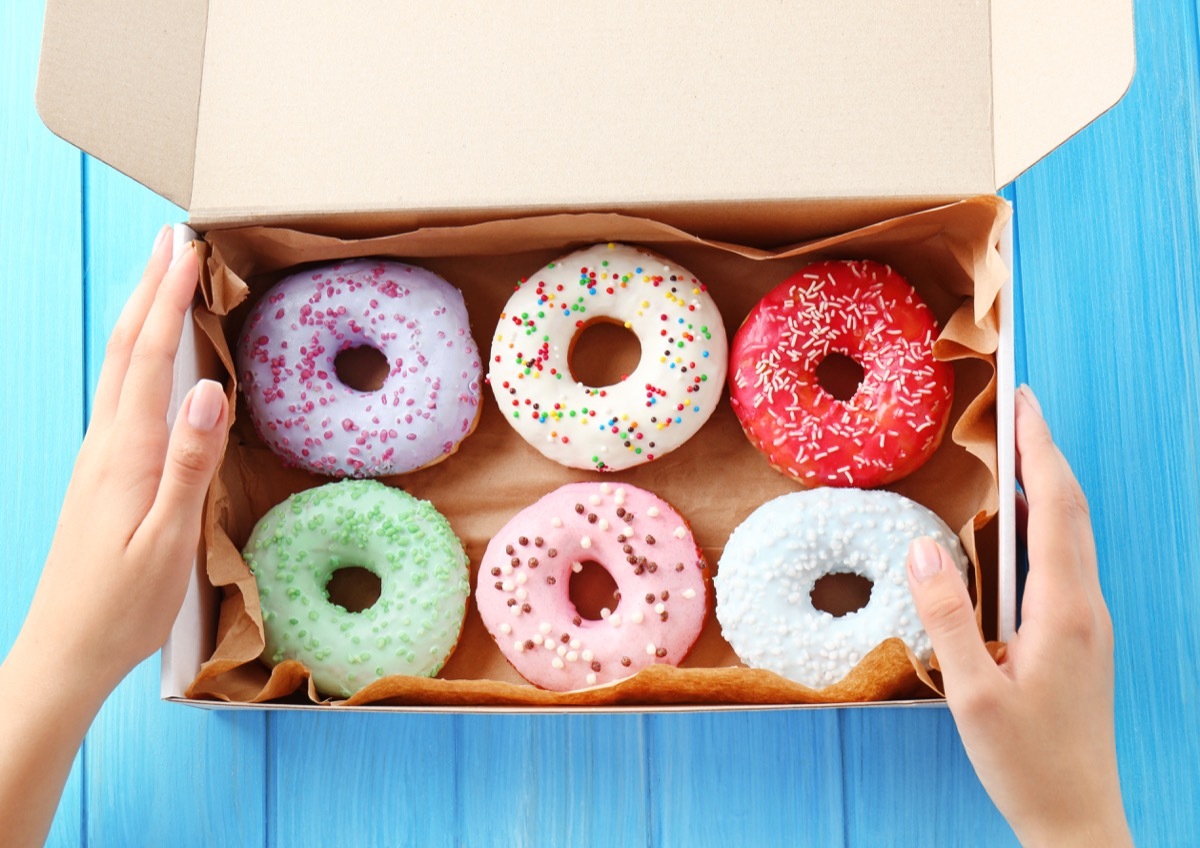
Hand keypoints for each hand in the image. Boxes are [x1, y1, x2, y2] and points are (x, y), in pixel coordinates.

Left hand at [0, 226, 227, 846]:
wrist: (67, 649)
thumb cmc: (124, 604)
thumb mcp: (168, 540)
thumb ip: (190, 463)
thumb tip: (210, 391)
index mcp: (126, 454)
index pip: (150, 358)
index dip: (168, 299)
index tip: (185, 249)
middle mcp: (107, 444)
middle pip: (126, 349)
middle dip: (149, 289)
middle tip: (170, 240)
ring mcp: (100, 459)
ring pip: (119, 369)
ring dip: (141, 317)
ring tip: (162, 281)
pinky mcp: (104, 475)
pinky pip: (122, 396)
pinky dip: (139, 357)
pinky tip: (152, 360)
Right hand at [906, 386, 1131, 846]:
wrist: (1077, 817)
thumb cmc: (1026, 761)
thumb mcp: (973, 691)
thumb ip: (946, 615)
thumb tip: (922, 546)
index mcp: (1063, 610)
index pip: (1054, 507)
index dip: (1038, 447)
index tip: (1021, 399)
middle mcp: (1086, 606)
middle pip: (1072, 509)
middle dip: (1044, 451)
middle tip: (1014, 409)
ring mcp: (1089, 622)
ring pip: (1073, 534)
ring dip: (1045, 486)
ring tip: (1013, 453)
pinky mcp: (1082, 637)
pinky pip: (1066, 562)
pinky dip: (1044, 525)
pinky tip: (1016, 528)